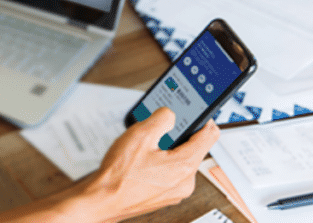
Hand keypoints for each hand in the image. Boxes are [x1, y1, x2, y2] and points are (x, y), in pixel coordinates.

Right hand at [78, 107, 219, 222]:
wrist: (102, 200)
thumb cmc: (119, 176)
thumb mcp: (140, 134)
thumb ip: (162, 118)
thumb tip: (171, 114)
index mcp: (184, 166)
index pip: (210, 135)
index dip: (204, 118)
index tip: (198, 112)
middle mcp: (185, 182)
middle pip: (193, 148)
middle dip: (178, 135)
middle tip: (159, 129)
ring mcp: (175, 192)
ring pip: (180, 161)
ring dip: (167, 150)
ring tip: (145, 147)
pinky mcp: (165, 196)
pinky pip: (170, 174)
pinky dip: (160, 164)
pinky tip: (142, 161)